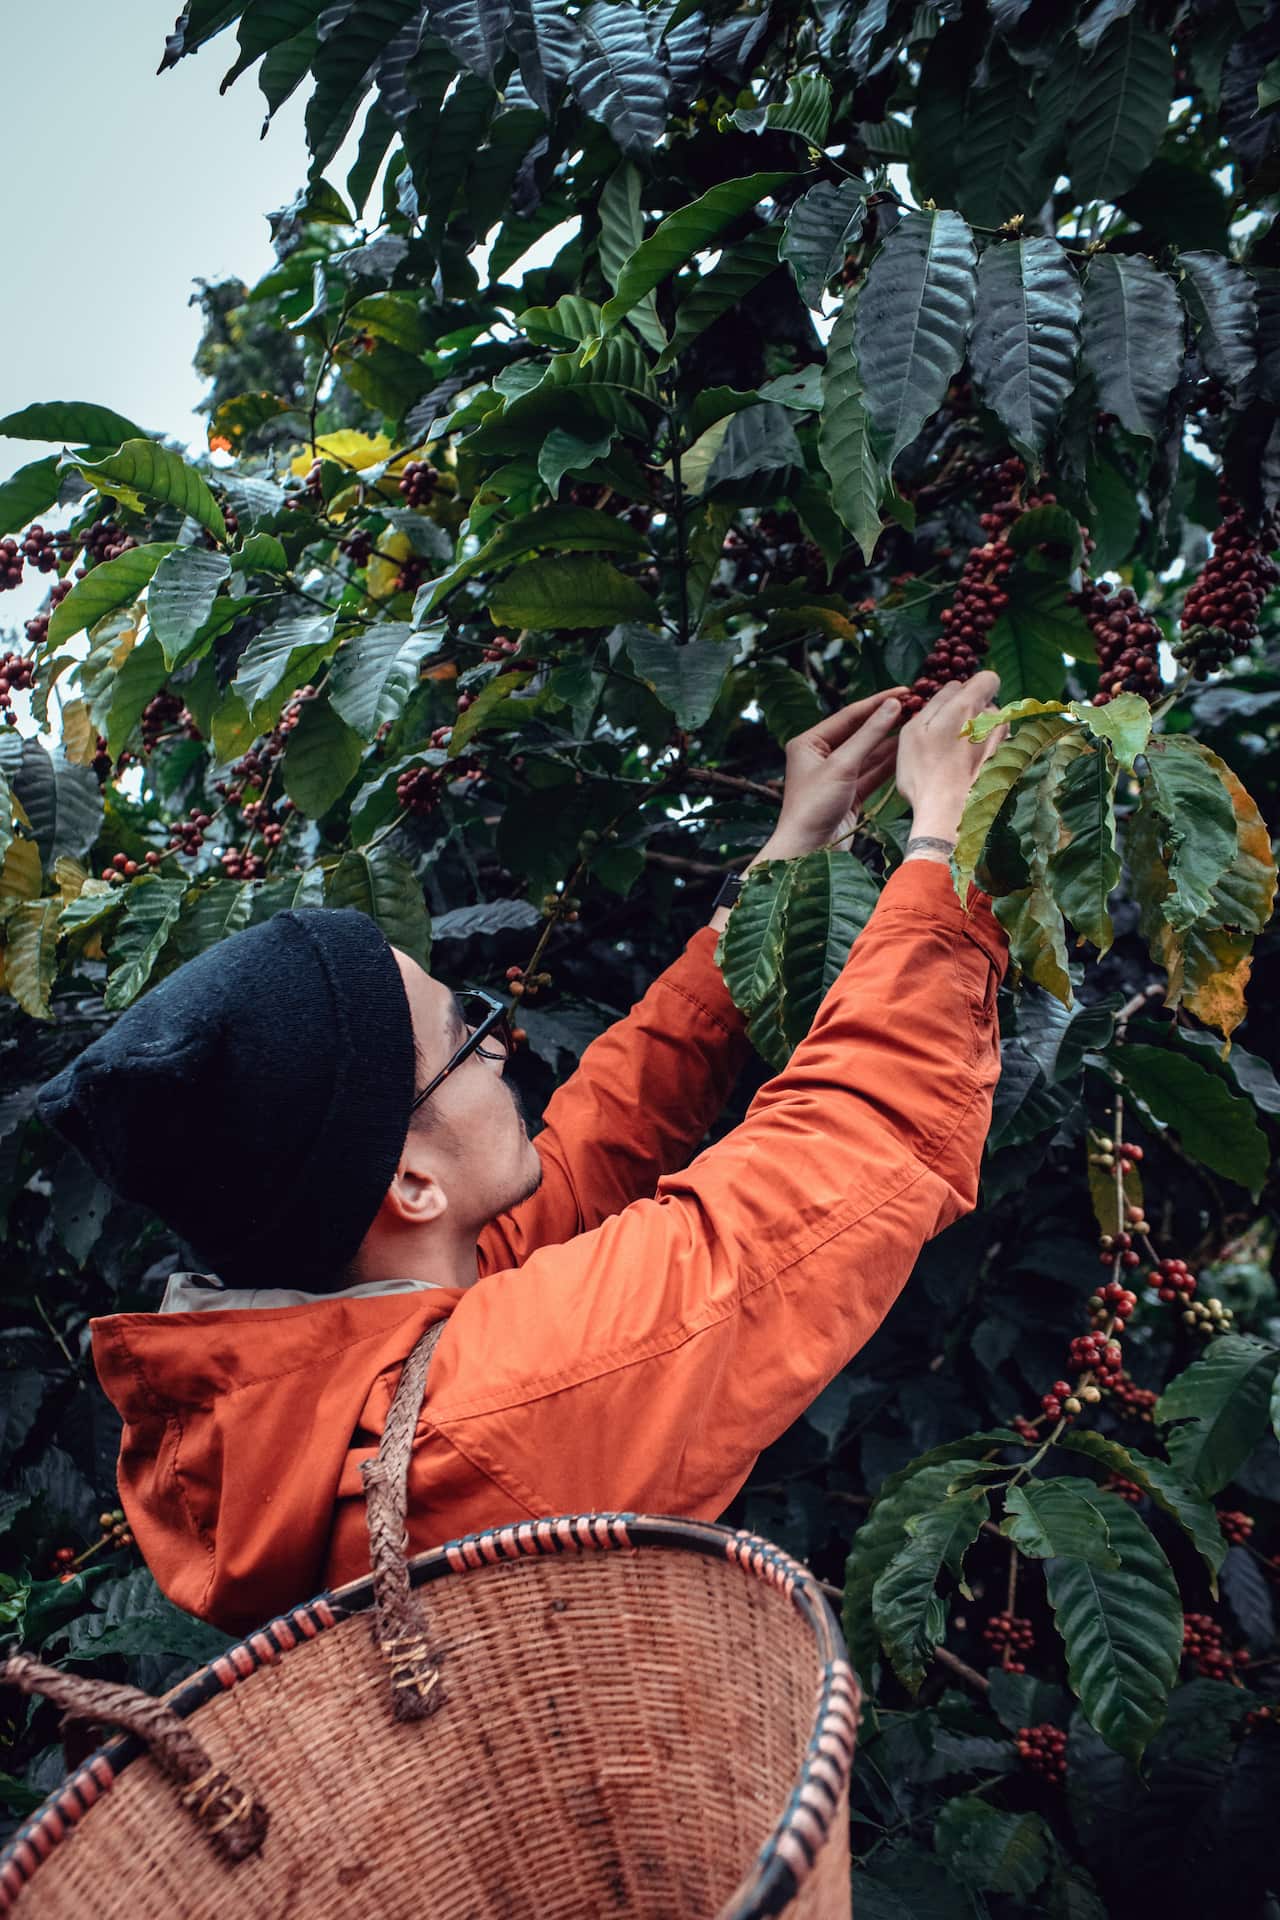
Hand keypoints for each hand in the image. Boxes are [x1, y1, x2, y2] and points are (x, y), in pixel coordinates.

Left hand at [755, 687, 908, 864]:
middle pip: (860, 733)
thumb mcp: (842, 766)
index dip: (877, 702)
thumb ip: (869, 735)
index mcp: (809, 743)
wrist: (807, 852)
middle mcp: (821, 756)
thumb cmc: (814, 806)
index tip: (904, 691)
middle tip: (916, 706)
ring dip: (892, 742)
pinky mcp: (849, 795)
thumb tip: (893, 706)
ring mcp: (837, 776)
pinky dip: (890, 764)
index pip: (849, 715)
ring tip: (918, 725)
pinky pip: (873, 773)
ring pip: (869, 754)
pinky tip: (909, 751)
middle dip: (887, 721)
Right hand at [895, 672, 1007, 843]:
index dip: (972, 686)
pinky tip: (964, 769)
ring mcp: (1002, 742)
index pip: (988, 678)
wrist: (949, 811)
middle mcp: (993, 720)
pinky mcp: (1005, 762)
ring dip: (976, 734)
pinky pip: (993, 747)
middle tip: (946, 736)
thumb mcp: (914, 730)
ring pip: (990, 727)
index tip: (957, 701)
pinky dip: (982, 753)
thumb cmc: (924, 770)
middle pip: (986, 705)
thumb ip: (936, 702)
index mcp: (969, 706)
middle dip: (970, 714)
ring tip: (954, 756)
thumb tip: (953, 687)